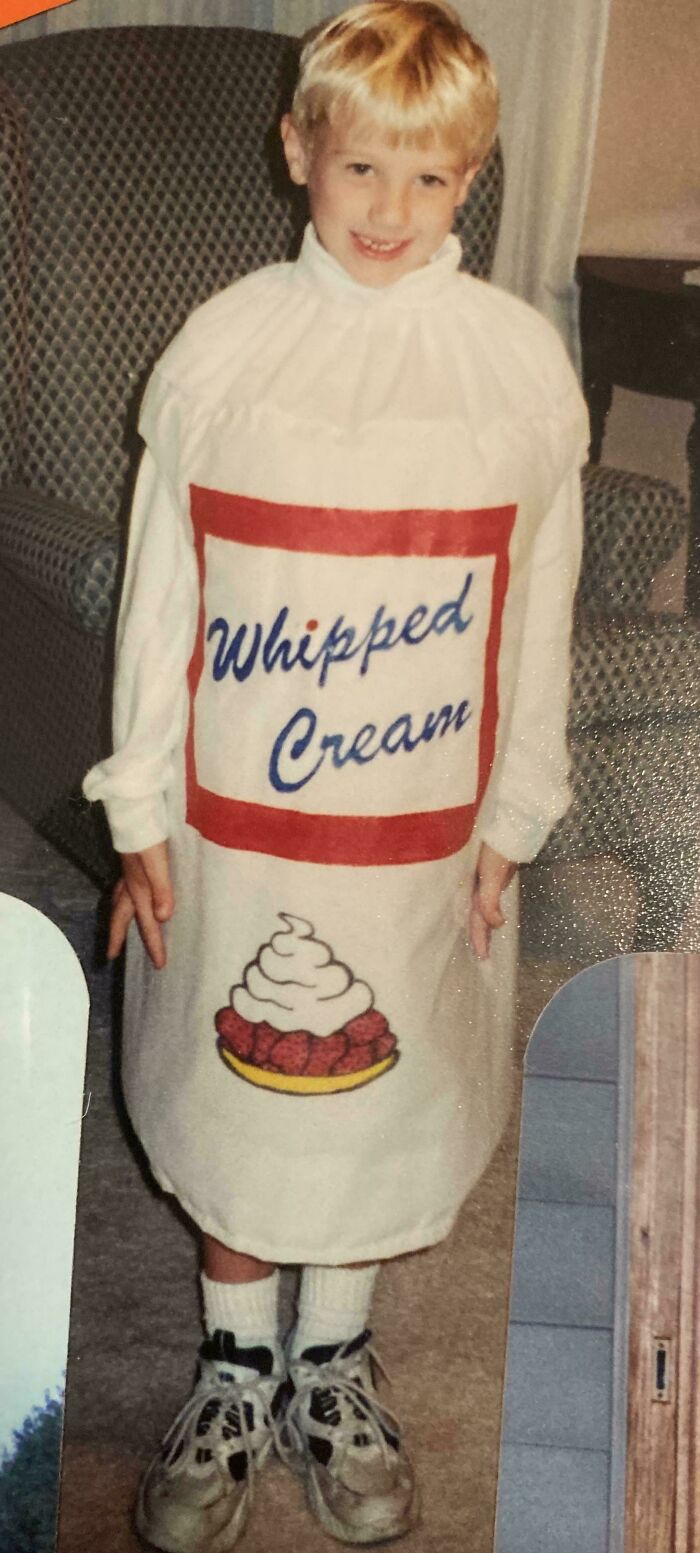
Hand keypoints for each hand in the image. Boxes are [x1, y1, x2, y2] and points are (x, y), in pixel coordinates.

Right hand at [107, 841, 173, 968]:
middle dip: (118, 937)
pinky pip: (123, 887)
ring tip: (118, 929)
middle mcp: (130, 882)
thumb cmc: (147, 833)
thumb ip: (162, 889)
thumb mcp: (158, 862)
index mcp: (138, 887)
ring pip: (119, 901)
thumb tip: (163, 918)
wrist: (135, 807)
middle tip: (111, 956)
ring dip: (118, 918)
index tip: (159, 965)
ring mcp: (129, 870)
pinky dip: (123, 898)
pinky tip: (131, 893)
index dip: (153, 943)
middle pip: (121, 916)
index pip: (147, 922)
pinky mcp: (132, 859)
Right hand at [468, 843, 516, 960]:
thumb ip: (489, 901)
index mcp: (474, 889)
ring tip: (485, 940)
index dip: (479, 938)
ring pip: (480, 909)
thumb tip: (496, 924)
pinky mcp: (492, 876)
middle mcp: (477, 888)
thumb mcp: (491, 875)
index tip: (483, 958)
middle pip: (476, 917)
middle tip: (483, 957)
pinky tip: (492, 914)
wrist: (509, 824)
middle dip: (479, 936)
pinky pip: (486, 899)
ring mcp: (484, 882)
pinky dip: (488, 910)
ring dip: (482, 925)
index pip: (476, 920)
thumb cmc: (497, 848)